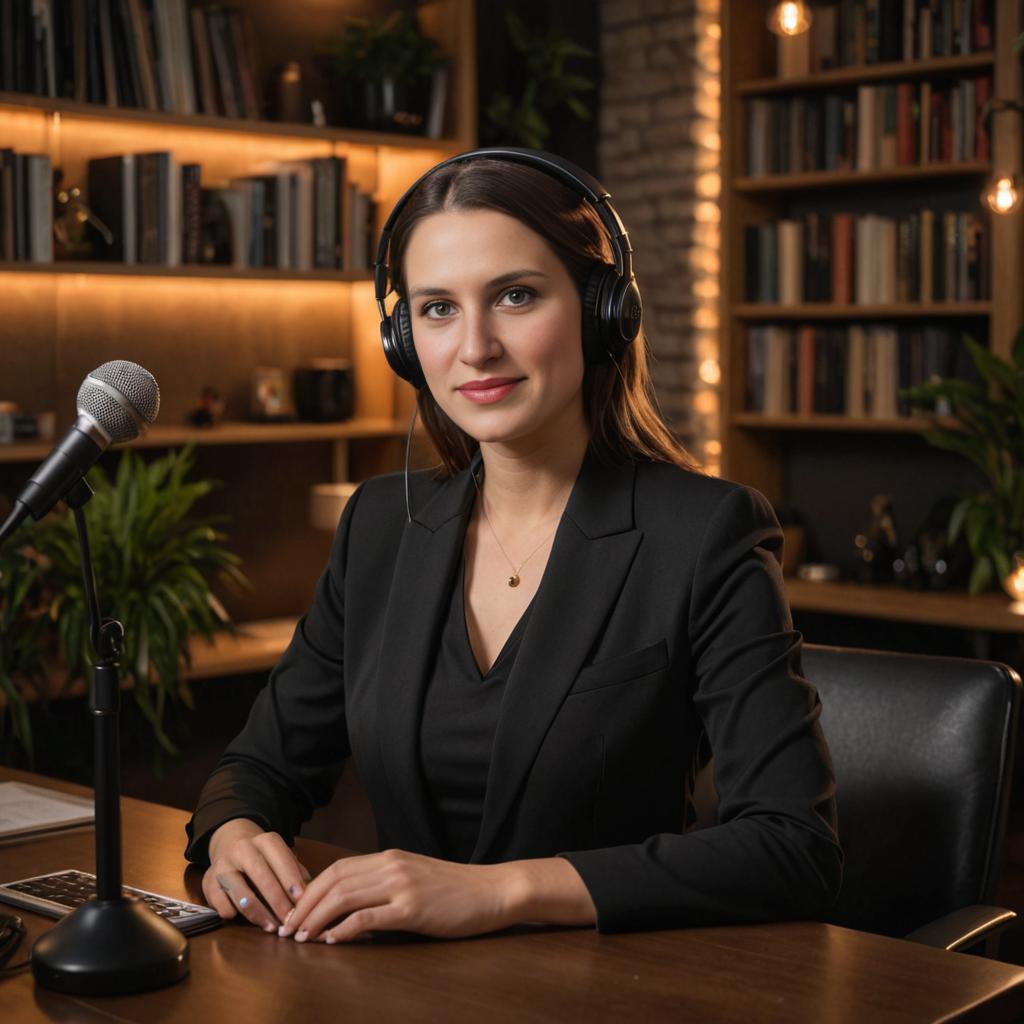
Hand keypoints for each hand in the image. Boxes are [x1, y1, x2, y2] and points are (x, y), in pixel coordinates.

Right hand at [202, 818, 312, 932]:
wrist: (228, 843)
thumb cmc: (263, 857)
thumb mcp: (280, 857)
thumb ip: (296, 873)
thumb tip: (311, 897)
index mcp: (264, 840)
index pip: (280, 858)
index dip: (291, 879)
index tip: (301, 900)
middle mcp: (242, 849)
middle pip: (262, 877)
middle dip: (278, 902)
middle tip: (289, 921)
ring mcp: (223, 866)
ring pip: (242, 896)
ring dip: (260, 916)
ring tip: (272, 928)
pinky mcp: (208, 883)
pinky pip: (223, 907)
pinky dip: (237, 917)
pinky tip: (248, 921)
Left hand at [278, 849, 519, 943]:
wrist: (492, 891)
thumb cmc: (455, 891)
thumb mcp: (415, 880)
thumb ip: (385, 886)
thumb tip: (350, 908)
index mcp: (390, 857)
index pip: (337, 869)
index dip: (309, 890)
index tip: (293, 911)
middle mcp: (391, 865)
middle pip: (333, 880)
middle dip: (304, 905)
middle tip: (285, 929)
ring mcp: (401, 885)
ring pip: (344, 896)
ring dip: (316, 918)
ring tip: (301, 937)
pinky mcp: (412, 908)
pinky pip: (367, 917)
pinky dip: (343, 929)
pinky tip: (331, 941)